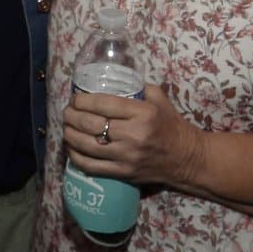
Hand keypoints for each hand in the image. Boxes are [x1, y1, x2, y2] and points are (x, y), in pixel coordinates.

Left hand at [63, 84, 206, 188]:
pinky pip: (91, 166)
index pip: (103, 104)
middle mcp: (133, 135)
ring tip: (66, 127)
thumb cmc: (171, 125)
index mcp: (142, 113)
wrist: (187, 159)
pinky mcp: (123, 172)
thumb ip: (137, 87)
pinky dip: (75, 157)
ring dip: (69, 135)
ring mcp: (126, 156)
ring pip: (86, 146)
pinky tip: (71, 148)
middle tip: (67, 112)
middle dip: (71, 116)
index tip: (75, 98)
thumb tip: (112, 78)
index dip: (82, 100)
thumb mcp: (159, 99)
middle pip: (90, 124)